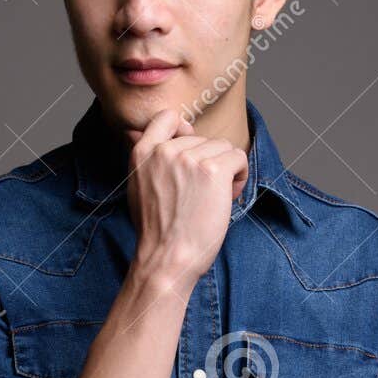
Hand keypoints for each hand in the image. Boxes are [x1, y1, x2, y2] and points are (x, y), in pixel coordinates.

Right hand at [125, 107, 248, 288]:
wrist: (166, 260)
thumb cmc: (157, 232)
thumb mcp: (137, 188)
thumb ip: (147, 159)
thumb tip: (152, 129)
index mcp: (142, 153)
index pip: (167, 117)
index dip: (185, 130)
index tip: (192, 151)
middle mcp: (165, 150)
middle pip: (203, 139)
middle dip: (209, 162)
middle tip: (203, 194)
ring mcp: (189, 158)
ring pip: (223, 148)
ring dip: (226, 171)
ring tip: (214, 198)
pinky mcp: (213, 170)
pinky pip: (238, 157)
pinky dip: (240, 175)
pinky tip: (229, 196)